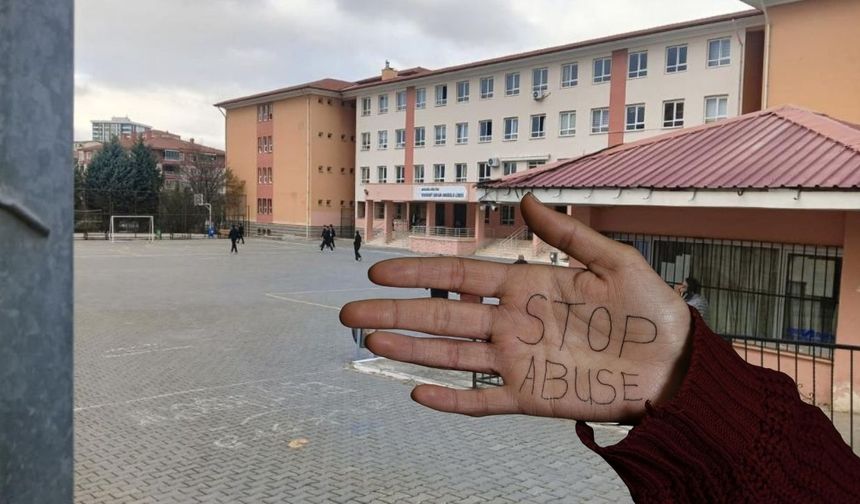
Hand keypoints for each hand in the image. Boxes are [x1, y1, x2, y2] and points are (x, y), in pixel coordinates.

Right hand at [340, 194, 691, 422]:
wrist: (675, 365)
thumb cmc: (651, 310)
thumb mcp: (613, 261)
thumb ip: (566, 234)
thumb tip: (525, 200)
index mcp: (526, 286)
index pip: (459, 276)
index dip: (418, 273)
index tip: (379, 271)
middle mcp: (512, 322)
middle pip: (441, 315)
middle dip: (394, 313)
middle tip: (349, 312)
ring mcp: (519, 361)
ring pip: (451, 354)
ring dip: (409, 350)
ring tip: (369, 342)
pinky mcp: (532, 397)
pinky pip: (483, 399)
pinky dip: (452, 398)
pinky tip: (418, 393)